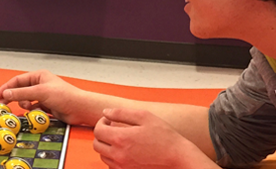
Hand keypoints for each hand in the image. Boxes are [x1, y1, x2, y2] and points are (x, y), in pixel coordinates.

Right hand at [0, 70, 88, 124]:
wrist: (79, 108)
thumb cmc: (65, 96)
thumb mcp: (40, 92)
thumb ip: (21, 93)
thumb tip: (6, 94)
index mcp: (39, 76)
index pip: (18, 80)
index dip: (7, 87)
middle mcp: (40, 84)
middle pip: (21, 90)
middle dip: (13, 97)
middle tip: (3, 105)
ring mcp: (43, 96)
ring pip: (26, 100)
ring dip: (24, 105)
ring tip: (27, 107)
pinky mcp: (47, 106)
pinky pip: (33, 108)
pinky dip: (32, 111)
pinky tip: (34, 112)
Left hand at [93, 108, 214, 168]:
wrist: (178, 158)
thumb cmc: (165, 137)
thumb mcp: (145, 117)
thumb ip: (122, 112)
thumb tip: (106, 112)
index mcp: (121, 138)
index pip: (97, 131)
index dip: (101, 123)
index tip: (108, 120)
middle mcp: (119, 155)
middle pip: (97, 144)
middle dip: (102, 134)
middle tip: (112, 129)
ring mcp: (122, 166)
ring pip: (103, 156)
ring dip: (107, 146)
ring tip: (121, 140)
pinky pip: (112, 166)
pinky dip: (114, 158)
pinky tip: (125, 151)